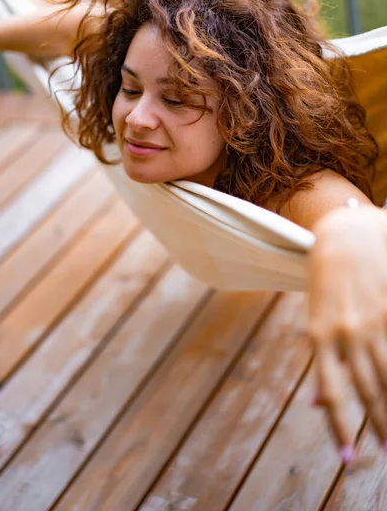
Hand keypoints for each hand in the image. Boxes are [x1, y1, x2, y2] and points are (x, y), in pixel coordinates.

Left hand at [308, 203, 386, 463]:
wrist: (345, 235)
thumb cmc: (326, 280)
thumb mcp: (314, 317)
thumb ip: (320, 362)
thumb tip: (315, 405)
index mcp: (319, 335)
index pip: (331, 393)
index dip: (339, 428)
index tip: (347, 458)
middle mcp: (346, 333)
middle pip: (367, 392)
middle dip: (378, 426)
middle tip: (385, 451)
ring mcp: (375, 322)